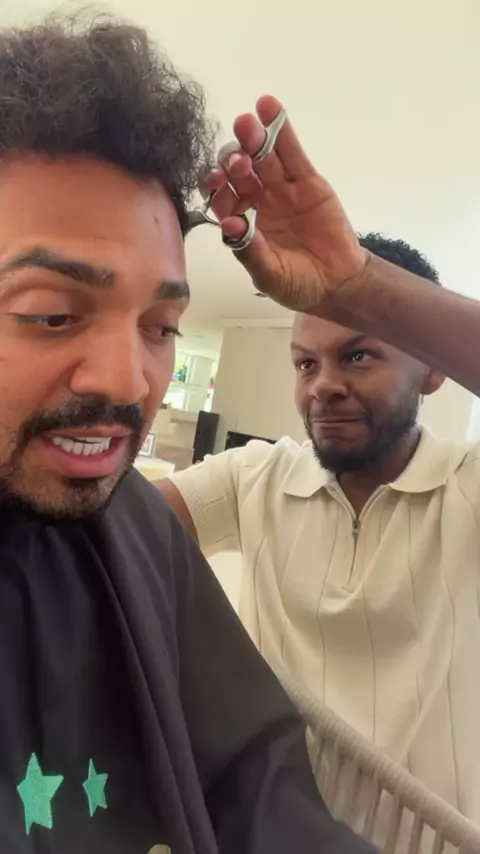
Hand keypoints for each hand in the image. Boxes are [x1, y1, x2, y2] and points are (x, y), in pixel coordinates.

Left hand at [205, 95, 368, 314]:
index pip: (222, 198)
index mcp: (241, 224)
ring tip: (248, 124)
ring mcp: (281, 188)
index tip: (217, 180)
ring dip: (253, 137)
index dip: (217, 187)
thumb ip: (250, 251)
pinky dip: (281, 129)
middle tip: (240, 160)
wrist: (338, 282)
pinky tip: (270, 107)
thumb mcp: (270, 275)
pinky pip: (291, 152)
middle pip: (240, 172)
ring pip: (264, 157)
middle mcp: (256, 202)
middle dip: (235, 161)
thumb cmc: (298, 284)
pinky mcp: (306, 180)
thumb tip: (231, 226)